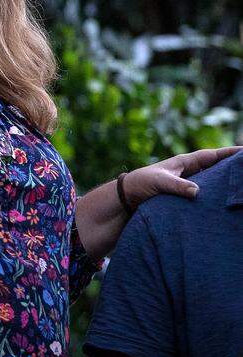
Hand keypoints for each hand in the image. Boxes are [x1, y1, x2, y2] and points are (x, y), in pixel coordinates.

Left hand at [124, 146, 241, 207]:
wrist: (126, 198)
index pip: (211, 156)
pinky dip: (214, 196)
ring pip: (212, 182)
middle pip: (215, 167)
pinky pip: (204, 195)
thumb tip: (198, 192)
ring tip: (240, 185)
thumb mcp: (159, 182)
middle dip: (232, 167)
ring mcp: (186, 184)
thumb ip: (177, 186)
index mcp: (184, 163)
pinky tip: (224, 203)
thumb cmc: (141, 184)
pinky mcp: (184, 197)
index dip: (228, 153)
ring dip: (224, 183)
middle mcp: (188, 172)